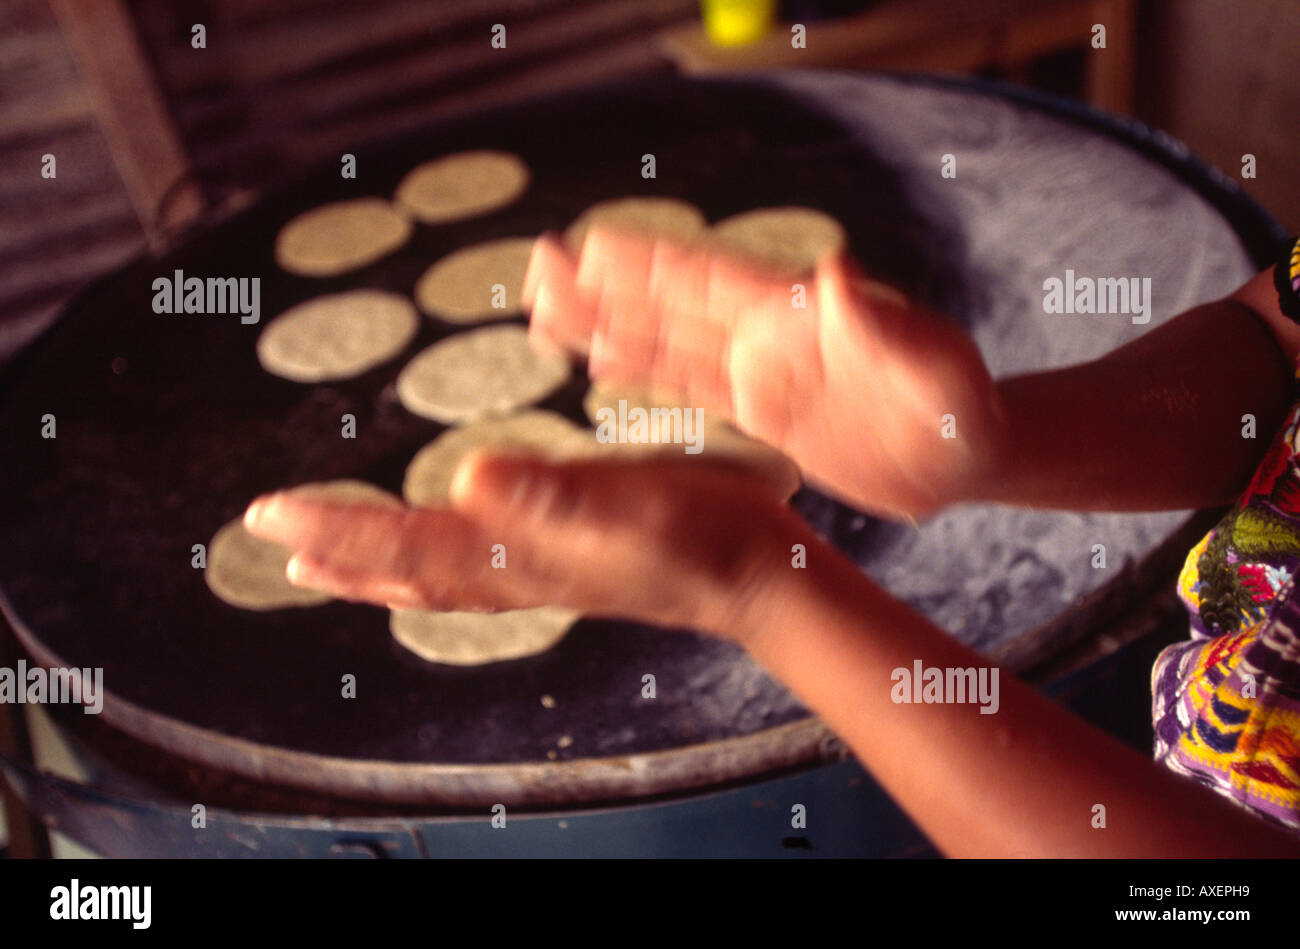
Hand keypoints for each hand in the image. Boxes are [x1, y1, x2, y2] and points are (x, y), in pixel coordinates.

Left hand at [242, 452, 810, 640]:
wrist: (755, 572)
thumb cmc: (701, 532)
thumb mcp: (629, 500)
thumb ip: (549, 493)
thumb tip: (466, 476)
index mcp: (518, 553)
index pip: (403, 545)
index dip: (333, 528)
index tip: (265, 512)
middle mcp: (515, 571)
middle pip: (403, 570)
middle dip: (334, 552)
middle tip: (270, 532)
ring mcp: (537, 571)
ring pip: (433, 576)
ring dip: (372, 568)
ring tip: (323, 562)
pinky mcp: (561, 561)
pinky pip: (471, 569)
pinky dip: (429, 564)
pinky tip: (439, 546)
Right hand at [524, 228, 1009, 517]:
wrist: (963, 455)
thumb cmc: (961, 406)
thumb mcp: (933, 367)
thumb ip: (883, 325)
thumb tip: (834, 272)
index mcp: (799, 318)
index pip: (713, 281)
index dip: (652, 265)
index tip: (591, 245)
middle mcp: (768, 336)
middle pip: (673, 304)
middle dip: (607, 286)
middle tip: (542, 265)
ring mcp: (761, 371)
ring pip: (668, 343)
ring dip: (609, 325)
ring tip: (546, 310)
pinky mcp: (763, 411)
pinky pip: (689, 387)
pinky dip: (644, 372)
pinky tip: (603, 366)